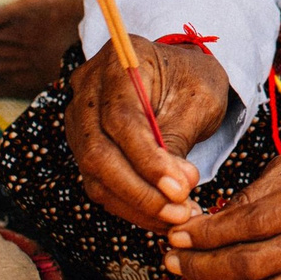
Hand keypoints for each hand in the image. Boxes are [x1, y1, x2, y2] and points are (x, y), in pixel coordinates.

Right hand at [63, 37, 231, 229]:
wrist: (180, 74)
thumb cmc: (193, 80)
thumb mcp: (200, 98)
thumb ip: (179, 137)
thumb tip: (172, 189)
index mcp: (119, 61)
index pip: (121, 119)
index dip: (147, 160)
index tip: (180, 188)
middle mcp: (88, 88)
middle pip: (98, 152)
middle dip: (140, 191)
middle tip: (180, 212)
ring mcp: (80, 119)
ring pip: (95, 175)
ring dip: (136, 205)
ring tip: (177, 218)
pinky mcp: (84, 145)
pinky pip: (99, 183)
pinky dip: (131, 204)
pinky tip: (161, 216)